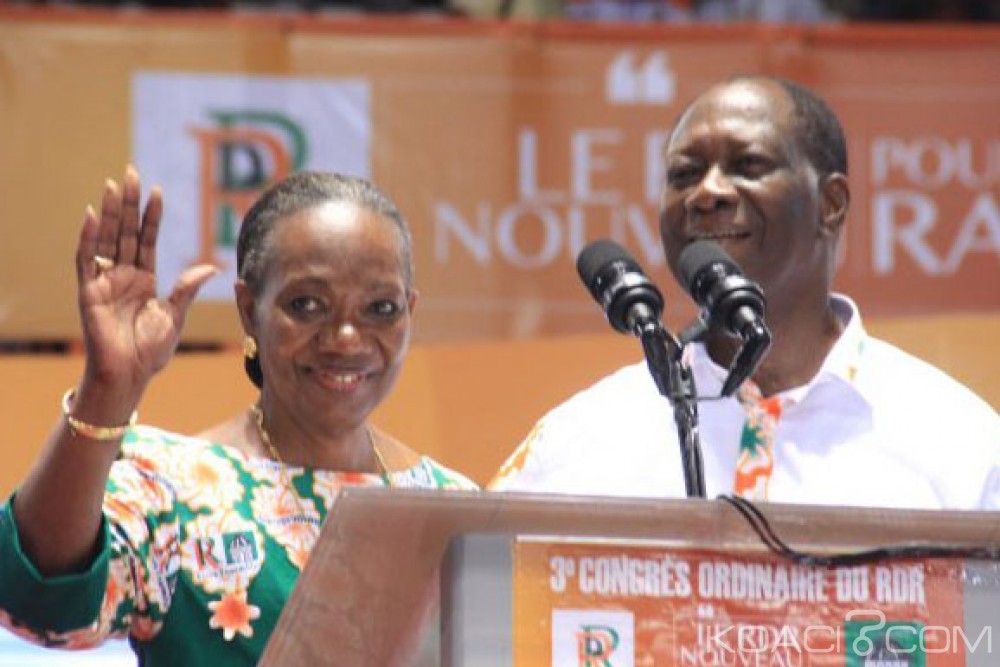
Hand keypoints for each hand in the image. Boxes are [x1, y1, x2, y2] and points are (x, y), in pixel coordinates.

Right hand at [76, 166, 217, 393]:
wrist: (130, 374)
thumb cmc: (151, 351)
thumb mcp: (175, 316)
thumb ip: (187, 289)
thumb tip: (210, 267)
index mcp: (145, 279)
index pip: (148, 239)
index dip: (152, 216)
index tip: (157, 190)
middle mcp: (123, 275)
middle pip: (126, 232)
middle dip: (129, 203)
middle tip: (131, 171)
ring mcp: (104, 281)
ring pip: (107, 239)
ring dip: (110, 211)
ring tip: (114, 184)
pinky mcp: (89, 292)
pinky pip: (86, 260)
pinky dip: (88, 238)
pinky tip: (93, 215)